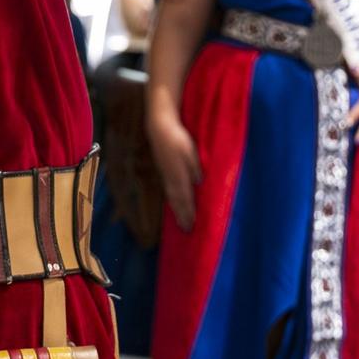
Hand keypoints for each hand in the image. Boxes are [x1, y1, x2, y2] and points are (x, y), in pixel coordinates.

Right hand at [147, 109, 201, 230]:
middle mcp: (171, 178)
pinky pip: (168, 190)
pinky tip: (173, 203)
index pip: (185, 197)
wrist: (159, 129)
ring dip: (176, 210)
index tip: (192, 225)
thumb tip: (198, 182)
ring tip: (180, 222)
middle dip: (182, 215)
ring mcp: (165, 175)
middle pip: (177, 201)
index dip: (188, 211)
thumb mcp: (190, 151)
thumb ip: (195, 167)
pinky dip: (172, 200)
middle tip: (186, 230)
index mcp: (179, 174)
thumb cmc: (178, 138)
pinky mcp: (163, 171)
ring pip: (172, 196)